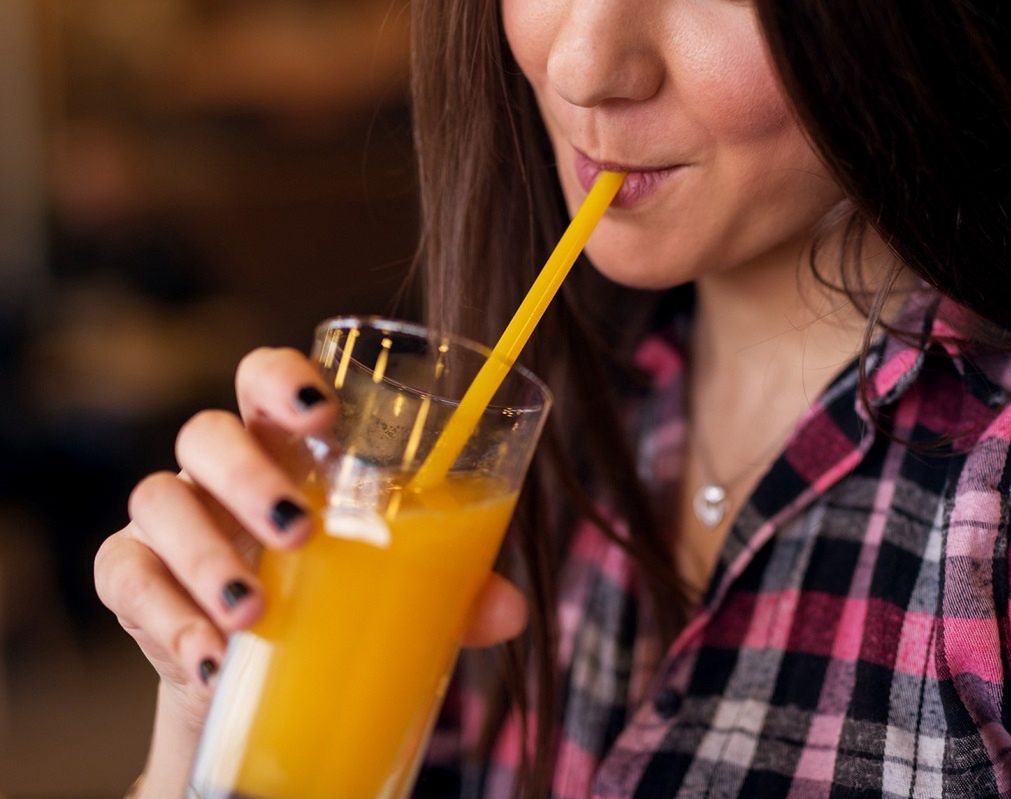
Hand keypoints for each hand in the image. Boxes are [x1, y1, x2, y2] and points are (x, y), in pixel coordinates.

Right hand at [94, 347, 528, 785]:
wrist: (258, 672)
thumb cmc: (335, 596)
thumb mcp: (397, 585)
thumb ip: (453, 586)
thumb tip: (511, 612)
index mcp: (286, 447)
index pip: (264, 377)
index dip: (283, 378)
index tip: (323, 412)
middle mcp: (220, 470)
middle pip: (207, 432)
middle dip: (248, 475)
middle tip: (301, 531)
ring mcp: (171, 521)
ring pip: (158, 499)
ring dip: (205, 553)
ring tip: (256, 611)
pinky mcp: (133, 580)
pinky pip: (125, 577)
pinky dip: (166, 619)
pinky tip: (212, 658)